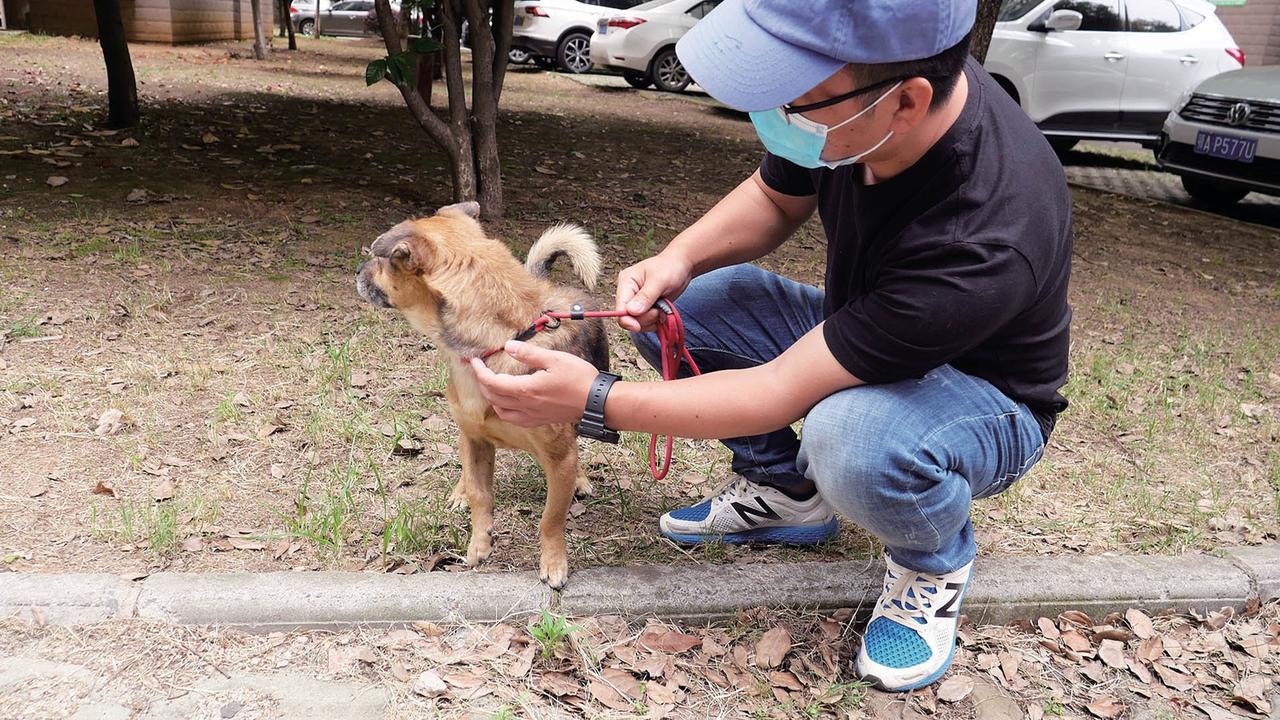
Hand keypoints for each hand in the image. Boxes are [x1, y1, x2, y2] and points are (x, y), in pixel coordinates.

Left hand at [468, 341, 600, 426]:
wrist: (597, 402)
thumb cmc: (579, 378)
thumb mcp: (554, 359)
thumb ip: (529, 354)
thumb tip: (508, 347)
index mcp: (526, 389)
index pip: (492, 382)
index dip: (479, 371)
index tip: (473, 360)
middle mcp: (525, 406)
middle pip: (493, 397)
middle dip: (482, 382)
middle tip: (479, 368)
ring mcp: (532, 415)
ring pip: (501, 410)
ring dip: (491, 397)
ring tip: (491, 383)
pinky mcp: (539, 420)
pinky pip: (513, 418)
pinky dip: (504, 409)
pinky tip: (507, 402)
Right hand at [614, 252, 693, 332]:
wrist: (681, 266)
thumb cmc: (670, 267)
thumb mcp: (659, 280)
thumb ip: (646, 296)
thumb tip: (632, 311)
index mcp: (626, 283)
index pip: (619, 307)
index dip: (626, 320)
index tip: (638, 326)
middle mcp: (629, 294)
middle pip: (628, 318)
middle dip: (645, 318)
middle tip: (658, 310)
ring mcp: (637, 303)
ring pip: (638, 323)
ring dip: (652, 320)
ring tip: (662, 308)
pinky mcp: (646, 309)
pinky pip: (647, 324)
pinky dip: (656, 322)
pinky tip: (662, 312)